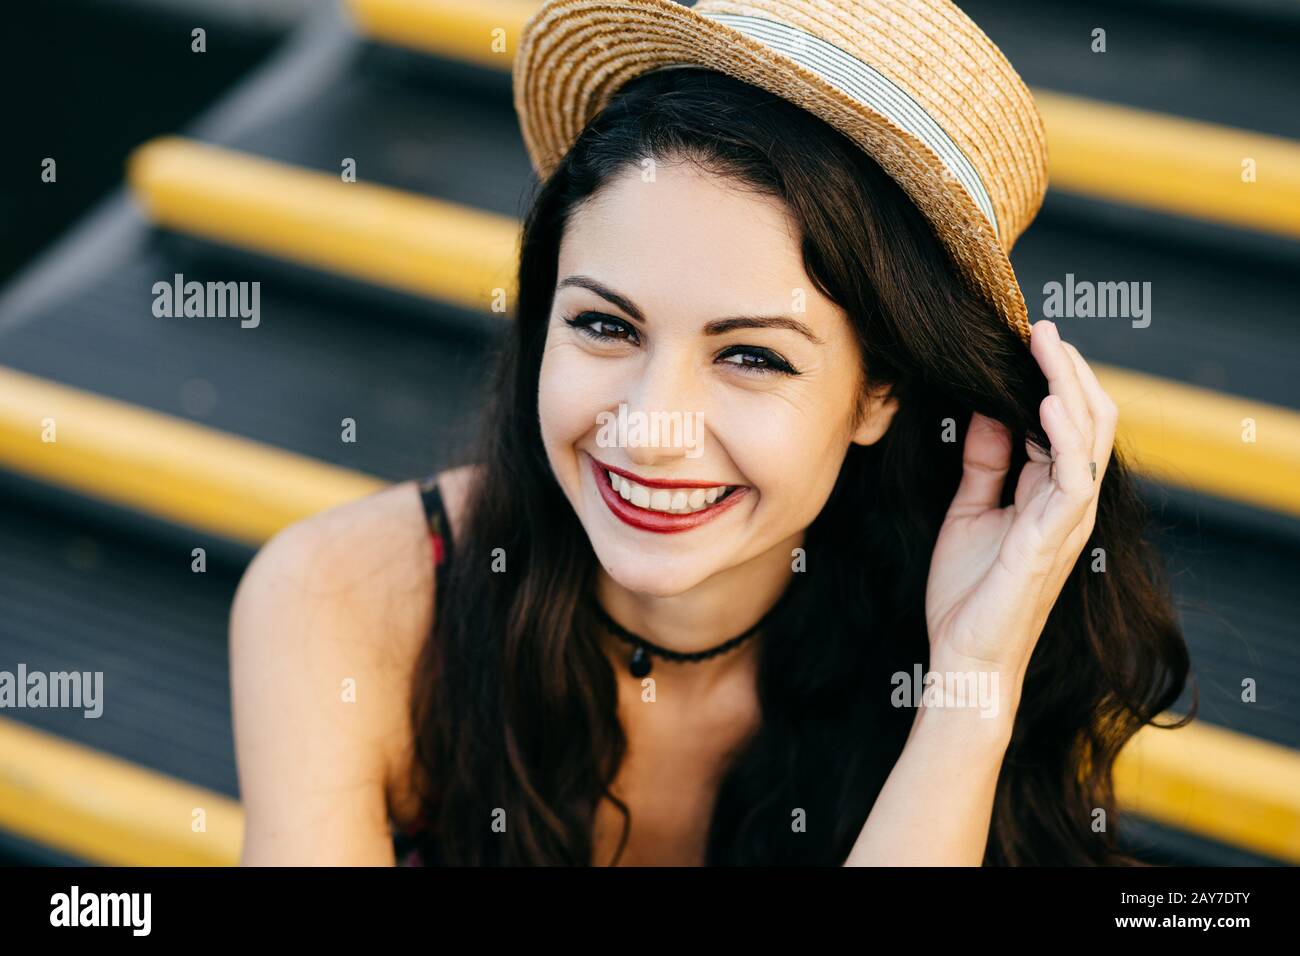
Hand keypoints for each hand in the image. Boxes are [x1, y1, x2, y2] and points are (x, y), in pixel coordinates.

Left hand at [924, 320, 1118, 716]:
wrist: (964, 656)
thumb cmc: (968, 592)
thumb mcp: (969, 510)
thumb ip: (984, 464)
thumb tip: (984, 409)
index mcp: (1049, 494)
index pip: (1065, 421)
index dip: (1051, 377)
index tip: (1025, 336)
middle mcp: (1068, 501)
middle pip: (1087, 417)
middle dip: (1065, 368)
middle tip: (1038, 326)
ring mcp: (1067, 519)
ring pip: (1088, 435)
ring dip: (1067, 384)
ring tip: (1044, 343)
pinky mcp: (1054, 537)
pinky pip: (1072, 474)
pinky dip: (1062, 433)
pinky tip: (1041, 401)